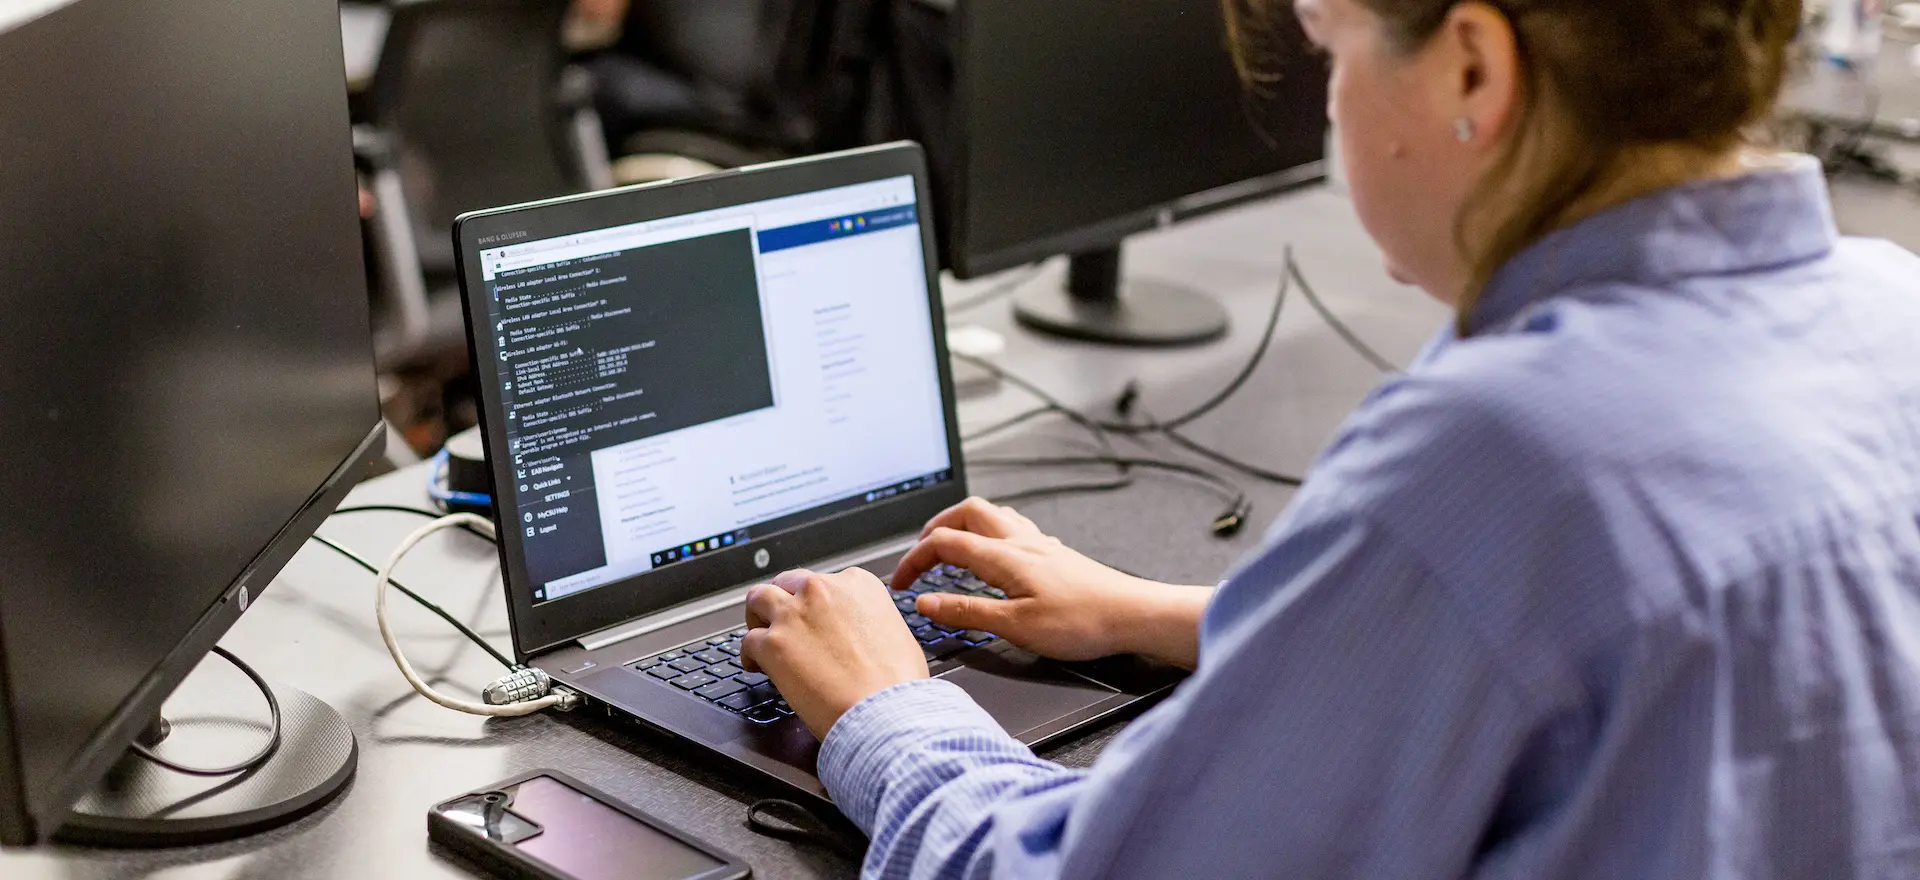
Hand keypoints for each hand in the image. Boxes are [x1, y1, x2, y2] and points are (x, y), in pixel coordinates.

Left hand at [739, 568, 928, 738]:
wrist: (883, 712)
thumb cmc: (896, 683)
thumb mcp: (898, 634)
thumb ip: (872, 622)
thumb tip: (864, 635)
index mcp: (858, 584)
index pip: (825, 582)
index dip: (816, 603)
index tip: (815, 618)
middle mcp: (823, 590)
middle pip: (788, 584)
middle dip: (785, 603)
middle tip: (786, 624)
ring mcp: (794, 614)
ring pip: (758, 599)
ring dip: (758, 616)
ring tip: (760, 633)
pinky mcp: (772, 643)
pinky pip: (747, 641)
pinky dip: (748, 654)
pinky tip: (756, 666)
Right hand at [892, 498, 1211, 667]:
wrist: (1132, 615)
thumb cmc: (1084, 622)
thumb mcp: (1015, 627)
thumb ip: (967, 612)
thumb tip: (926, 602)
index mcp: (1005, 556)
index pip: (945, 543)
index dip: (914, 559)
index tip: (901, 582)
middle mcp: (1022, 542)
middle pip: (968, 512)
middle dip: (936, 527)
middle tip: (920, 553)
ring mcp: (1041, 545)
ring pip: (993, 516)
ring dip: (965, 525)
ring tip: (951, 547)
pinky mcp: (1055, 554)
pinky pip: (1015, 529)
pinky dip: (992, 535)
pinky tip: (997, 556)